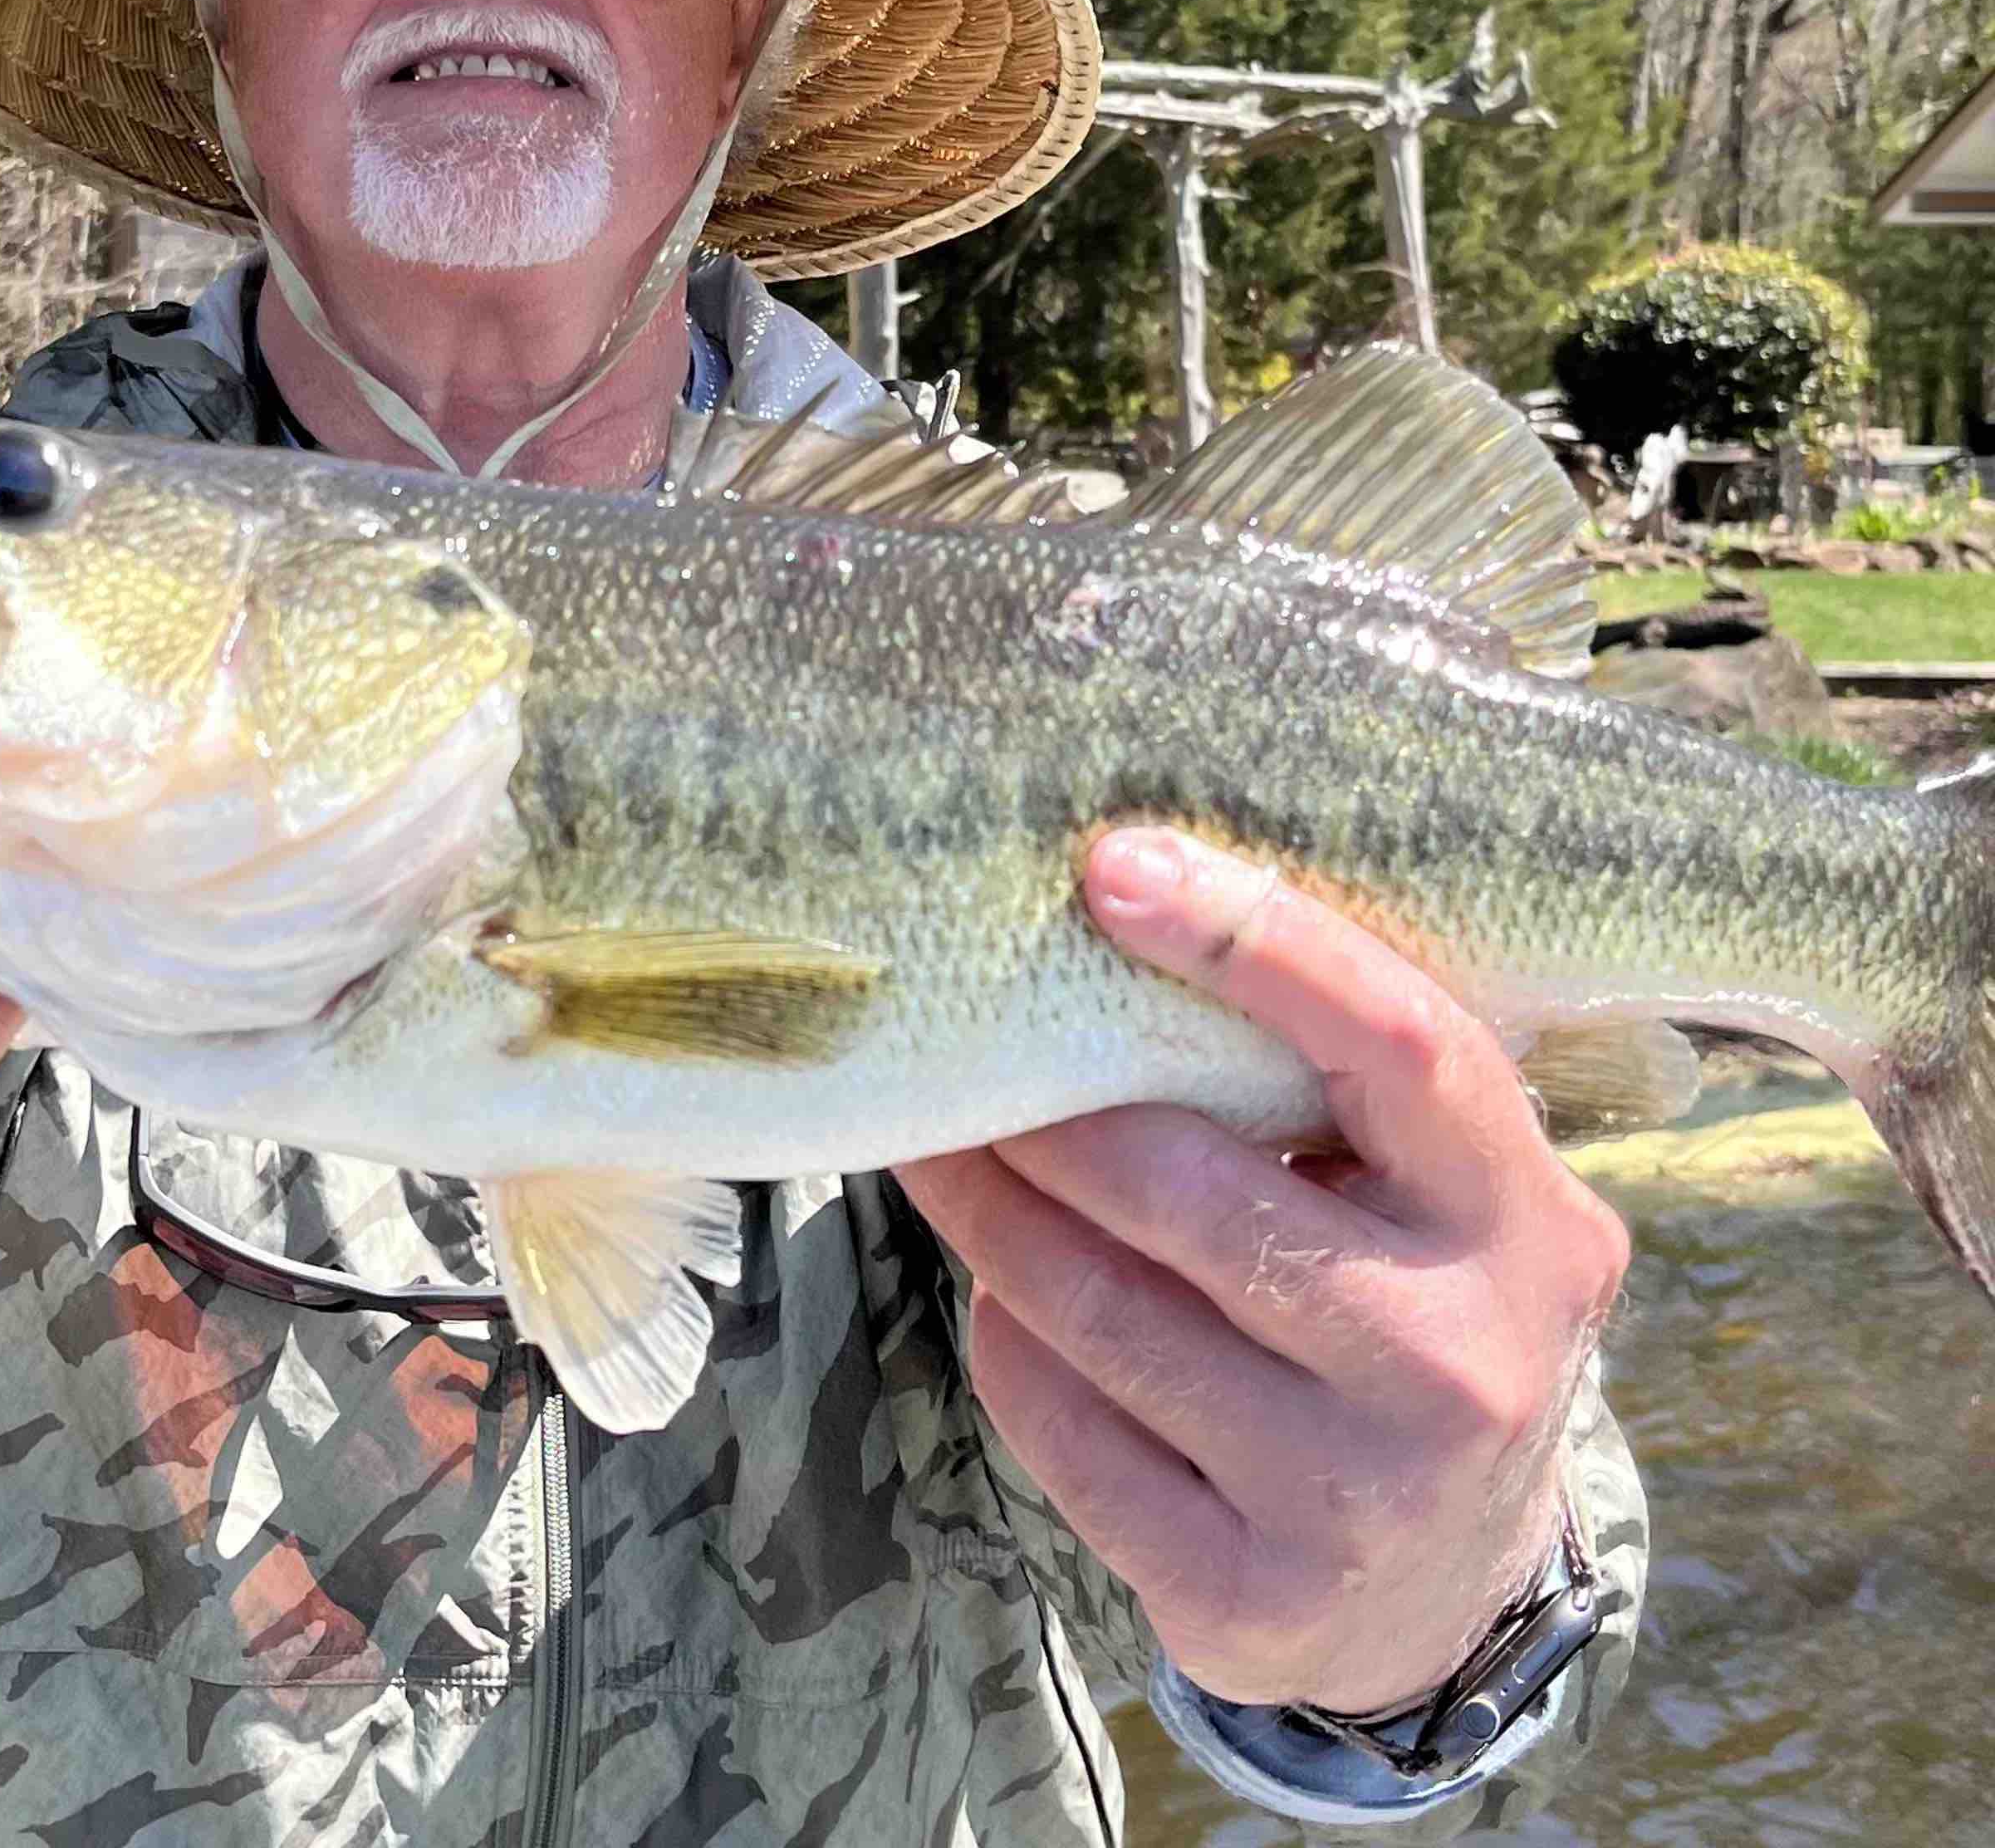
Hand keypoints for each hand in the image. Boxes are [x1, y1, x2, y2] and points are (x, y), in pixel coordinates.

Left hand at [898, 825, 1627, 1715]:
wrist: (1447, 1594)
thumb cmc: (1415, 1319)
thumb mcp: (1441, 1201)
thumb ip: (1339, 1088)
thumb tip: (1126, 916)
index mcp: (1521, 1220)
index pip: (1395, 1042)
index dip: (1251, 942)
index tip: (1112, 866)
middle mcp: (1461, 1359)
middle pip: (1187, 1186)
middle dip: (1045, 1114)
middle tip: (959, 1057)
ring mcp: (1358, 1495)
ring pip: (1099, 1311)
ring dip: (990, 1217)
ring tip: (945, 1156)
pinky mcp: (1250, 1600)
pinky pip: (1064, 1429)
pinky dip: (1009, 1344)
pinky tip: (1005, 1302)